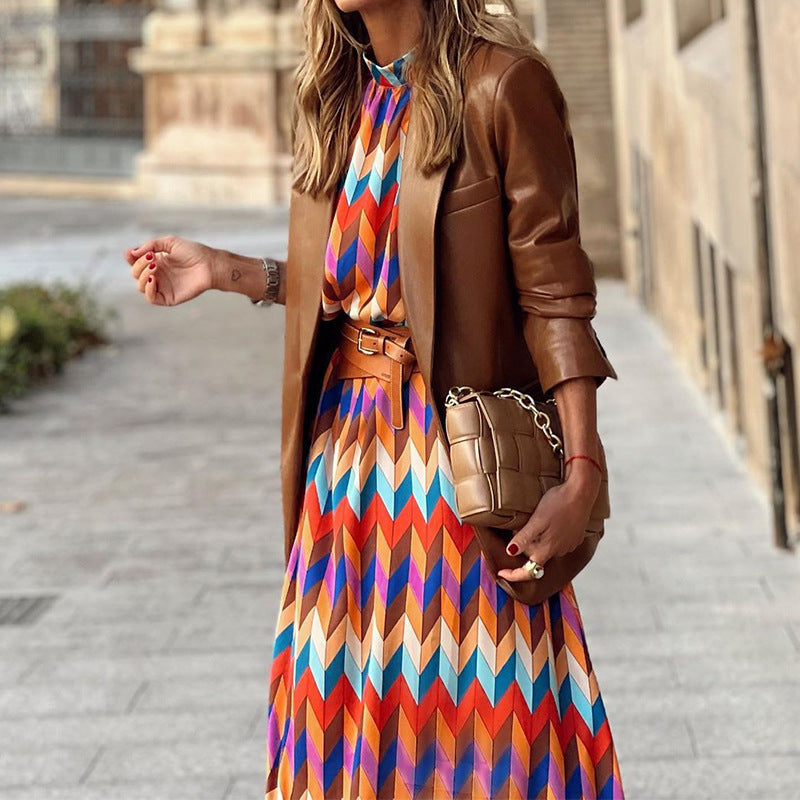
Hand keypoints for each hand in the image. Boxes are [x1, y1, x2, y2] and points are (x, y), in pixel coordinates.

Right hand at [125, 236, 217, 305]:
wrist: (209, 265)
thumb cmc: (193, 252)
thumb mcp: (170, 242)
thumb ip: (151, 245)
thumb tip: (132, 252)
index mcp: (156, 262)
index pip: (135, 262)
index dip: (130, 258)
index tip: (131, 253)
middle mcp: (157, 275)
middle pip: (136, 274)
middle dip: (139, 265)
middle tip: (151, 258)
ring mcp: (162, 287)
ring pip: (141, 286)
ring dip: (143, 275)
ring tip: (154, 266)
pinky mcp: (168, 297)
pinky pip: (151, 298)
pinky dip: (148, 290)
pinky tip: (153, 279)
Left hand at [496, 465, 600, 584]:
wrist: (581, 492)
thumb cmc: (559, 503)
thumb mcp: (536, 520)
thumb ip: (524, 538)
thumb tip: (511, 552)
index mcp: (548, 549)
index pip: (529, 572)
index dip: (514, 575)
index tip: (501, 573)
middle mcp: (559, 551)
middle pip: (535, 556)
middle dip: (524, 546)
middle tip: (518, 527)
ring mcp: (569, 544)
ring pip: (546, 548)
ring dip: (537, 540)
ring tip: (534, 521)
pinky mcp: (575, 537)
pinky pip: (557, 541)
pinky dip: (549, 535)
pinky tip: (548, 521)